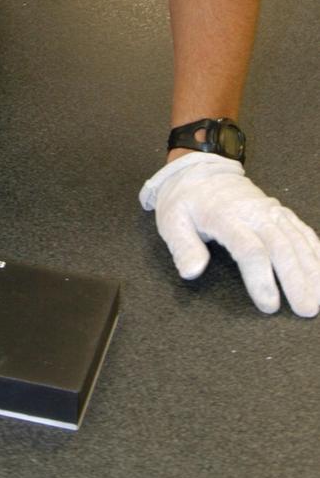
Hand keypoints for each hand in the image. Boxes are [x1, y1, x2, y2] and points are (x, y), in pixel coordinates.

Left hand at [139, 153, 319, 316]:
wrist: (199, 168)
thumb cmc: (186, 200)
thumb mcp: (172, 220)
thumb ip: (183, 247)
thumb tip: (192, 271)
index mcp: (225, 216)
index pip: (249, 250)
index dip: (261, 279)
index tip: (269, 305)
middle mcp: (253, 212)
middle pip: (281, 247)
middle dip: (296, 279)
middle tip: (305, 309)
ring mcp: (270, 210)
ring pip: (297, 240)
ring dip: (311, 269)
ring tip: (319, 298)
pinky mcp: (279, 211)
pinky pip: (303, 231)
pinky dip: (316, 251)